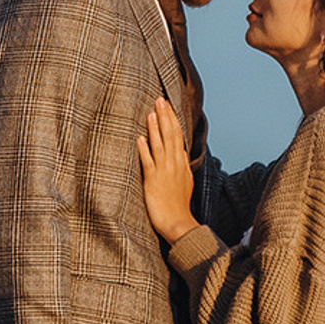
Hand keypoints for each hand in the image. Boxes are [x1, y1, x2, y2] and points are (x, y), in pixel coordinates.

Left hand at [137, 97, 198, 245]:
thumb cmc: (179, 205)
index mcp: (181, 163)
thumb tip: (179, 153)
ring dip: (156, 128)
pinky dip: (145, 150)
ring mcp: (164, 171)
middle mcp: (174, 164)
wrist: (178, 223)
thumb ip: (180, 166)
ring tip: (152, 112)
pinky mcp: (153, 180)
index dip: (172, 119)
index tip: (167, 105)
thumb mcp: (184, 181)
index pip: (177, 135)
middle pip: (170, 135)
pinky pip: (149, 162)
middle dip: (165, 116)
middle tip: (160, 99)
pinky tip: (140, 138)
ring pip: (160, 144)